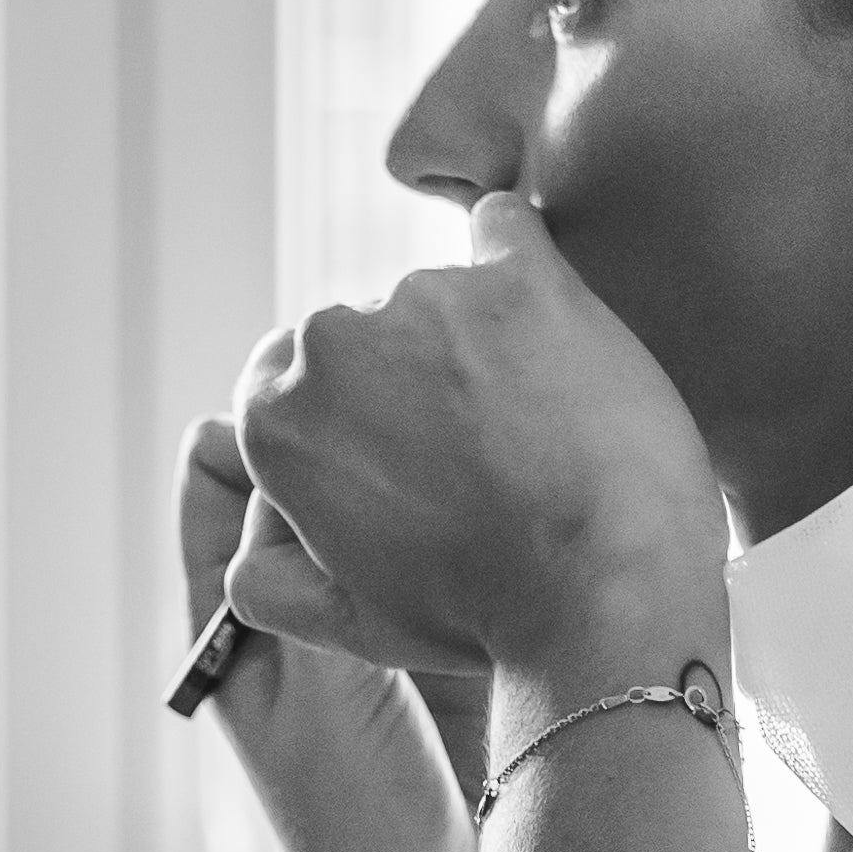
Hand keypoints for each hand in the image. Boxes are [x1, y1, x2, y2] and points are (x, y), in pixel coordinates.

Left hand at [179, 424, 484, 851]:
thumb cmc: (358, 824)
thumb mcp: (315, 678)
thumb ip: (298, 565)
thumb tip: (282, 436)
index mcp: (223, 616)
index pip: (211, 467)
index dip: (257, 428)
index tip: (324, 417)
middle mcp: (283, 611)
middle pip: (293, 475)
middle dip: (335, 438)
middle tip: (396, 416)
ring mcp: (355, 629)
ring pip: (362, 508)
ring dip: (397, 478)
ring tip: (446, 452)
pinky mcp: (425, 650)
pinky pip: (421, 556)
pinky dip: (443, 527)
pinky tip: (485, 513)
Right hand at [231, 203, 722, 705]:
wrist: (606, 589)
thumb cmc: (482, 613)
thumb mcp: (349, 625)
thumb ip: (269, 581)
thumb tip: (246, 558)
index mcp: (277, 421)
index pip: (289, 384)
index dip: (350, 422)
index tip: (404, 457)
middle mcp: (332, 341)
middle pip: (364, 335)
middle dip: (409, 379)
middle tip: (480, 452)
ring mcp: (426, 295)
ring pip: (438, 298)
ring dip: (475, 341)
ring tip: (537, 426)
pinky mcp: (518, 271)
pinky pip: (505, 226)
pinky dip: (518, 260)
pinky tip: (551, 320)